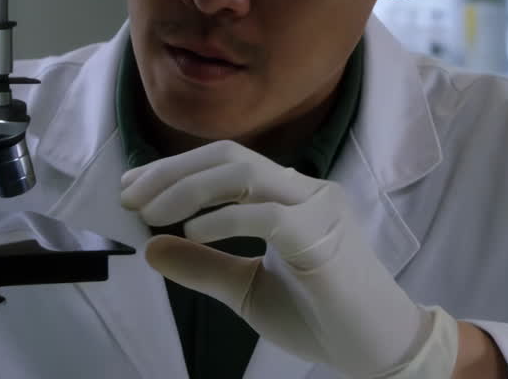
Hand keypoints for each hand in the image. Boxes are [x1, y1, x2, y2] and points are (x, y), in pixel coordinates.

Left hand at [120, 140, 459, 378]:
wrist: (379, 351)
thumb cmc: (321, 318)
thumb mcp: (246, 289)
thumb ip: (203, 266)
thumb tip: (151, 248)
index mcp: (288, 196)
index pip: (224, 163)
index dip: (173, 170)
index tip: (130, 189)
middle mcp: (304, 190)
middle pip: (228, 156)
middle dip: (171, 172)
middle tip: (129, 196)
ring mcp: (317, 206)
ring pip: (243, 172)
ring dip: (187, 188)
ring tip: (151, 212)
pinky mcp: (323, 234)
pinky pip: (266, 213)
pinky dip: (223, 218)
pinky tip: (191, 232)